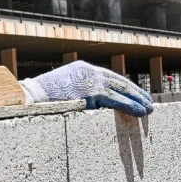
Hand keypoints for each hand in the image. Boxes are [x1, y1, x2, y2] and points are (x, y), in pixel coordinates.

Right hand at [20, 61, 153, 116]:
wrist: (30, 97)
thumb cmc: (40, 100)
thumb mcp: (61, 92)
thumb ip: (76, 94)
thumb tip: (86, 106)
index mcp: (81, 69)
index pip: (108, 77)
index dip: (124, 87)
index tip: (134, 94)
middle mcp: (88, 71)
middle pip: (118, 81)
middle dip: (135, 92)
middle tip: (148, 101)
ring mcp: (91, 80)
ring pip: (121, 89)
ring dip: (138, 99)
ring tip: (150, 108)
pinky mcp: (92, 92)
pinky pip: (117, 100)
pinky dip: (131, 106)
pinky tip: (142, 112)